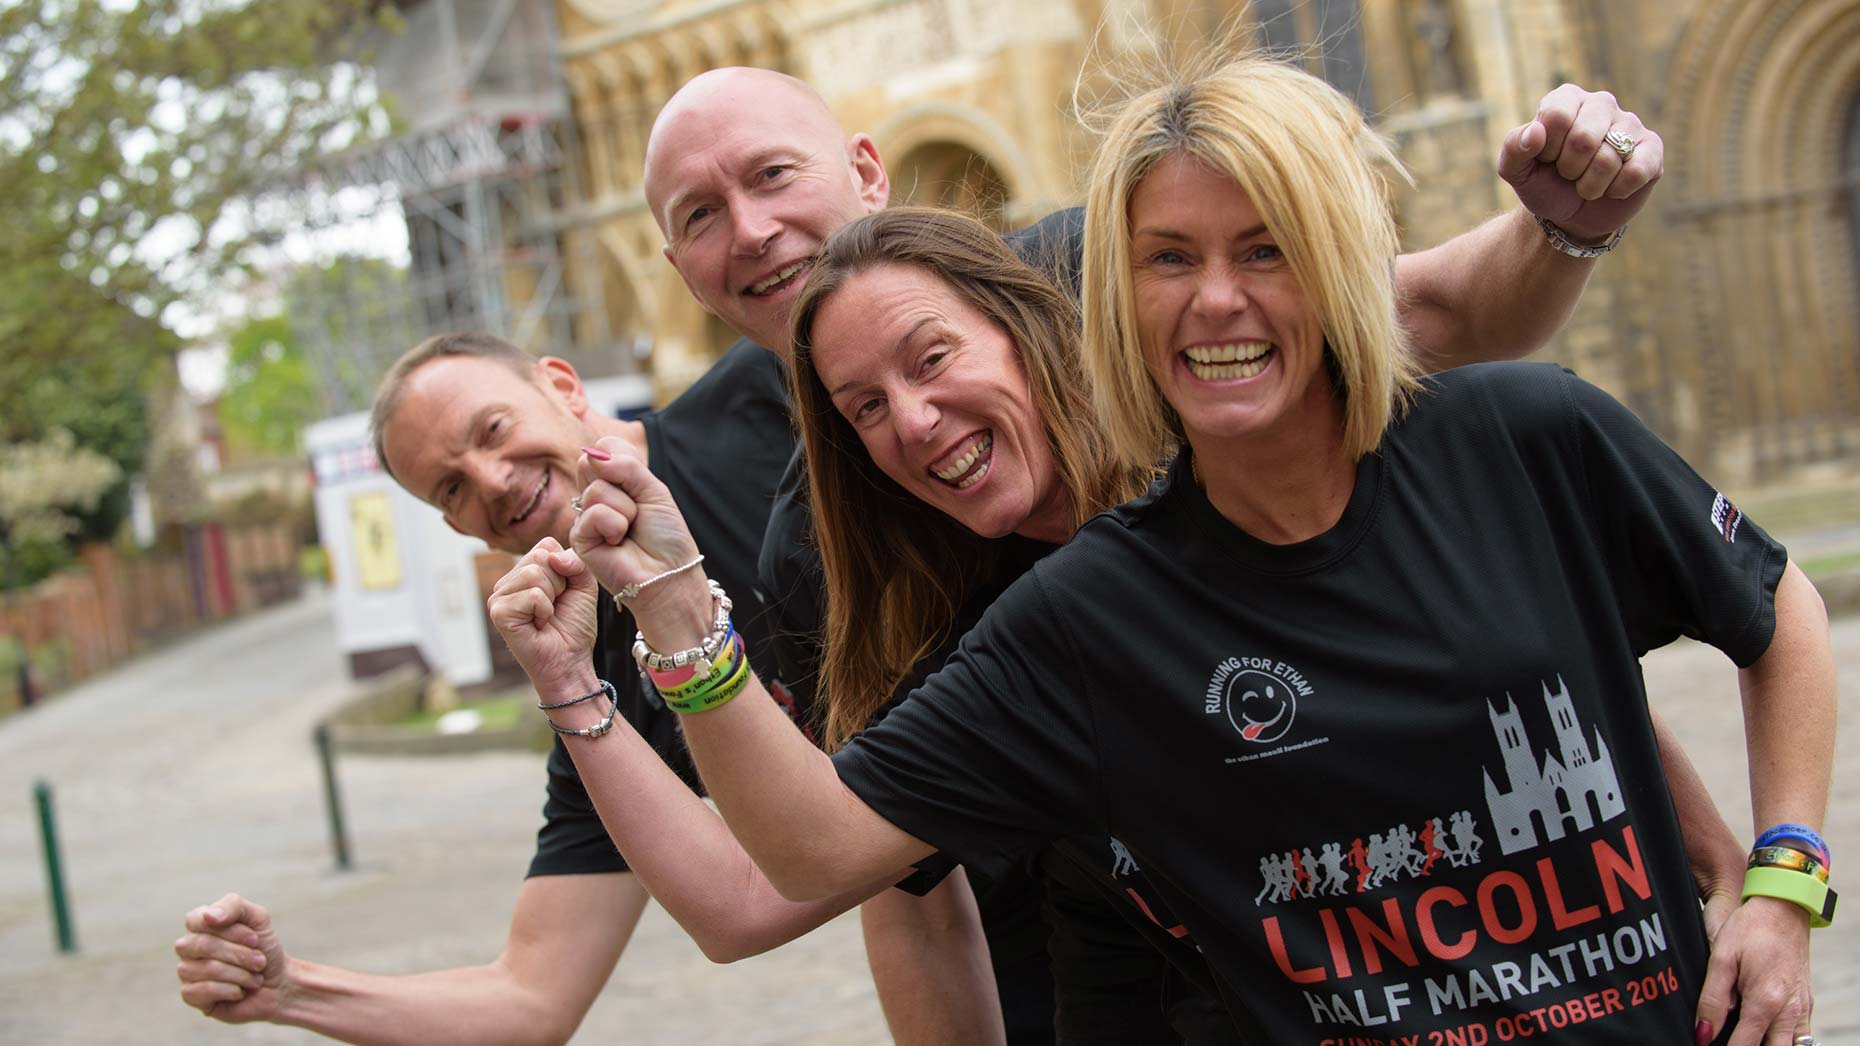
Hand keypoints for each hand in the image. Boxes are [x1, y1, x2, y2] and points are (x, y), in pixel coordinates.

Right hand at [175, 893, 289, 1023]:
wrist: (278, 984)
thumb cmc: (264, 948)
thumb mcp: (258, 919)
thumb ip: (234, 906)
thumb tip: (209, 916)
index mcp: (200, 925)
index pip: (196, 920)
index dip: (231, 930)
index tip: (255, 939)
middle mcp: (188, 947)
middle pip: (204, 945)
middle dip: (241, 954)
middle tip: (260, 961)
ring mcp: (187, 971)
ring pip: (208, 968)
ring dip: (241, 974)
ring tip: (254, 977)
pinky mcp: (190, 995)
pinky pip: (204, 990)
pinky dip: (232, 990)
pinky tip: (240, 991)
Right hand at [487, 537, 598, 693]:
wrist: (570, 661)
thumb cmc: (574, 626)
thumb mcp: (584, 585)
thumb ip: (576, 560)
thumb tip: (553, 556)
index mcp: (524, 571)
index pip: (546, 545)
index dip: (566, 569)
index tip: (564, 593)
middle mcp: (507, 581)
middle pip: (541, 556)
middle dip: (560, 583)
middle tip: (555, 607)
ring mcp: (499, 596)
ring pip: (536, 573)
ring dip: (552, 598)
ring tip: (545, 616)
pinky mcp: (498, 612)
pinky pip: (533, 595)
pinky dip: (544, 611)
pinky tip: (538, 625)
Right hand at [569, 440, 707, 636]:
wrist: (669, 573)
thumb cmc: (665, 536)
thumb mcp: (654, 490)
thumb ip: (625, 466)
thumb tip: (591, 455)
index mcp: (613, 481)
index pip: (604, 447)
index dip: (623, 459)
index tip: (640, 485)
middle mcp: (595, 496)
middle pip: (592, 463)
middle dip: (624, 484)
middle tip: (637, 509)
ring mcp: (584, 516)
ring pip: (596, 489)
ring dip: (625, 510)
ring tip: (631, 530)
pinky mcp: (578, 538)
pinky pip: (593, 513)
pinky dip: (615, 525)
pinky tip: (619, 542)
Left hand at [1499, 83, 1662, 243]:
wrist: (1570, 215)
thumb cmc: (1543, 184)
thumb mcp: (1516, 171)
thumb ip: (1514, 147)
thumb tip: (1536, 132)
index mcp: (1566, 99)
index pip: (1557, 117)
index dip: (1548, 150)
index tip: (1547, 159)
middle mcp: (1600, 103)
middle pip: (1583, 139)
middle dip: (1569, 170)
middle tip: (1568, 175)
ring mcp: (1630, 124)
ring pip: (1609, 159)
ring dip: (1590, 186)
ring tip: (1587, 184)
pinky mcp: (1652, 149)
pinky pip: (1637, 171)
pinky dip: (1617, 190)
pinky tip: (1612, 189)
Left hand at [1694, 896, 1814, 1045]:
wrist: (1783, 906)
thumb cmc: (1750, 928)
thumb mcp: (1721, 959)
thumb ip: (1712, 1000)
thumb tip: (1703, 1034)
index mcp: (1765, 1001)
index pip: (1745, 1044)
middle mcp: (1789, 1010)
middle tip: (1727, 1043)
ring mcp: (1802, 1007)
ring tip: (1743, 1037)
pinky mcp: (1806, 1002)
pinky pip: (1799, 1035)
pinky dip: (1782, 1039)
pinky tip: (1763, 1031)